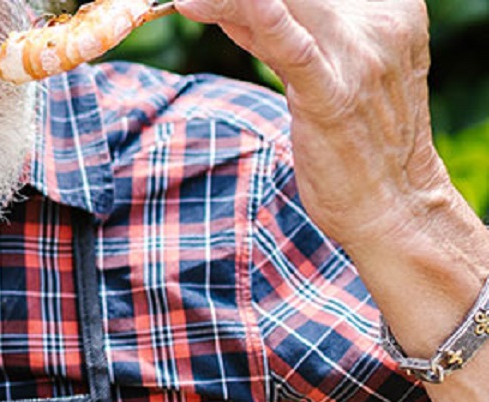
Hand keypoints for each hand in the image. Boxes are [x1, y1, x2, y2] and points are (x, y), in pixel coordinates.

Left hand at [173, 0, 449, 258]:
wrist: (394, 203)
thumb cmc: (355, 139)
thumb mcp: (322, 71)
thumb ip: (277, 35)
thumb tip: (222, 8)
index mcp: (388, 6)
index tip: (210, 1)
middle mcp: (380, 20)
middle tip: (190, 1)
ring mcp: (359, 56)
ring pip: (286, 4)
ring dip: (227, 0)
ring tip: (186, 1)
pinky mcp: (332, 95)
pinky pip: (290, 47)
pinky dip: (255, 18)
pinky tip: (201, 4)